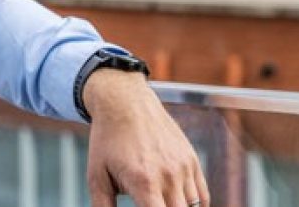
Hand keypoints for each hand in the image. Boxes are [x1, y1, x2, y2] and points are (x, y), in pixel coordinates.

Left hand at [81, 69, 208, 206]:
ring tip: (161, 202)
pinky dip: (194, 206)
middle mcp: (169, 175)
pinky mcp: (191, 159)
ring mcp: (183, 167)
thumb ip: (102, 205)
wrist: (124, 101)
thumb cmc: (108, 139)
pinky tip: (177, 204)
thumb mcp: (97, 175)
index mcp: (144, 182)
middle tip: (150, 204)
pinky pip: (202, 195)